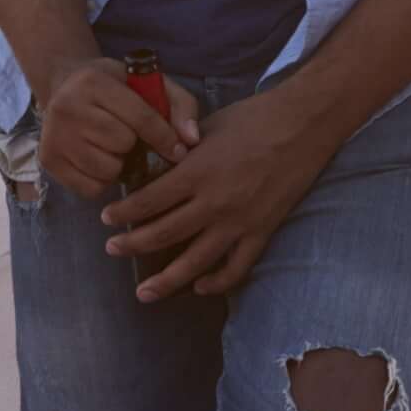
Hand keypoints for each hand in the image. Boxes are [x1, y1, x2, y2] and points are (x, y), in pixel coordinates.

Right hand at [35, 56, 200, 202]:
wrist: (65, 85)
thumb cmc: (115, 86)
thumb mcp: (148, 82)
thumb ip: (179, 105)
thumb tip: (191, 140)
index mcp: (93, 83)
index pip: (140, 117)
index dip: (165, 137)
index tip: (179, 151)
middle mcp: (67, 108)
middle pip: (122, 145)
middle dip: (134, 145)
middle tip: (129, 137)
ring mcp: (54, 136)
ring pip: (107, 170)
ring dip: (119, 164)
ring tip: (113, 148)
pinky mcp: (48, 161)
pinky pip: (91, 189)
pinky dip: (102, 180)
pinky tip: (99, 160)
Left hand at [103, 92, 329, 300]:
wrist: (304, 124)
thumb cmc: (255, 117)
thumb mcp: (209, 126)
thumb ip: (183, 150)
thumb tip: (161, 164)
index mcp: (196, 172)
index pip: (148, 202)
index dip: (123, 213)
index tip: (107, 219)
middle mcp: (213, 202)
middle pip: (162, 234)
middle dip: (132, 246)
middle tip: (113, 251)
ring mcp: (239, 222)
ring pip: (194, 262)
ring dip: (166, 280)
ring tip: (144, 292)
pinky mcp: (262, 232)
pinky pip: (236, 268)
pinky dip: (217, 283)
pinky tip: (199, 287)